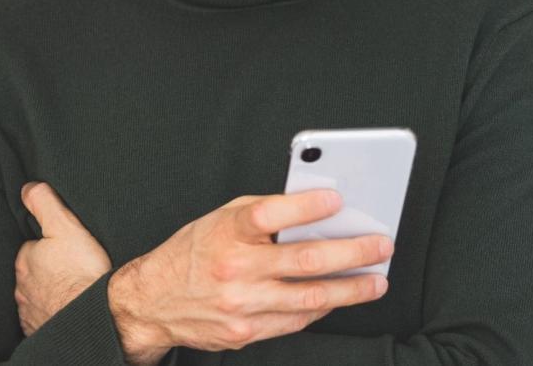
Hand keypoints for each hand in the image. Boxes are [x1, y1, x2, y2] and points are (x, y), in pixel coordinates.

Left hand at [14, 183, 110, 335]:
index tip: (63, 250)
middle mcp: (22, 289)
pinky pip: (43, 322)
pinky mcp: (41, 333)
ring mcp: (30, 314)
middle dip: (46, 272)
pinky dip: (53, 316)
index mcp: (25, 261)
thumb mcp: (65, 225)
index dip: (47, 247)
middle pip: (33, 275)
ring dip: (50, 295)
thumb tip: (26, 188)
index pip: (30, 249)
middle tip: (71, 270)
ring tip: (72, 291)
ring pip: (37, 298)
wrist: (100, 316)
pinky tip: (69, 312)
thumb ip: (43, 202)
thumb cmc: (83, 271)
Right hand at [108, 190, 391, 360]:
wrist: (152, 302)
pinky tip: (337, 298)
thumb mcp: (218, 219)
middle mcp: (233, 268)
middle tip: (381, 246)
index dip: (307, 206)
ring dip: (351, 289)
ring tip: (375, 281)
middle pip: (305, 259)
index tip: (338, 199)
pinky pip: (296, 320)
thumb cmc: (192, 254)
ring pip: (311, 297)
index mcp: (226, 232)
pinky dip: (321, 309)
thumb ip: (262, 212)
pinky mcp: (245, 332)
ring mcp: (241, 304)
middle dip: (352, 252)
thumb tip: (314, 207)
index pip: (270, 214)